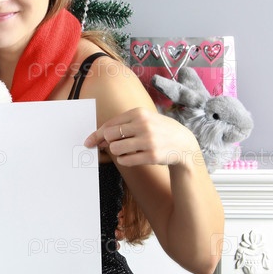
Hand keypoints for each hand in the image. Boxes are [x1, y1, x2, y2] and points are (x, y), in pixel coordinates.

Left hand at [84, 107, 201, 167]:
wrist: (183, 143)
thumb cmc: (158, 130)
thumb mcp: (144, 120)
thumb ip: (123, 126)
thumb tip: (99, 138)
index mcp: (139, 113)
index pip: (109, 124)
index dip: (97, 134)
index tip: (89, 142)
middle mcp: (143, 125)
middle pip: (109, 136)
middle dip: (108, 143)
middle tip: (112, 146)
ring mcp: (148, 140)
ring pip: (116, 149)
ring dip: (117, 152)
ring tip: (127, 151)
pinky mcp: (151, 156)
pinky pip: (126, 160)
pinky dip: (124, 160)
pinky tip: (132, 157)